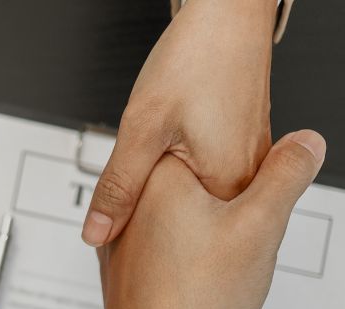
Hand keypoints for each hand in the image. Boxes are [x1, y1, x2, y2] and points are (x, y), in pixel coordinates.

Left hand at [80, 0, 278, 246]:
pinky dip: (184, 184)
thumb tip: (96, 231)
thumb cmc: (194, 57)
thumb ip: (119, 186)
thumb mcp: (142, 127)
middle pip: (194, 226)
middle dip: (159, 228)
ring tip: (148, 200)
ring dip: (171, 206)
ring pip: (200, 206)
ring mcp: (249, 165)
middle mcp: (247, 180)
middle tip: (132, 224)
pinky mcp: (242, 150)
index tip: (125, 250)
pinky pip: (208, 183)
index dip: (149, 248)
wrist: (227, 14)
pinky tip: (168, 173)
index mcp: (229, 184)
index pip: (186, 243)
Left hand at [88, 130, 325, 308]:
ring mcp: (121, 237)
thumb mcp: (260, 227)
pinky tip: (200, 283)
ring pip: (182, 218)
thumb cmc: (198, 301)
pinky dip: (188, 259)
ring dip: (208, 235)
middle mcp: (130, 201)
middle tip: (238, 246)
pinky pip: (166, 248)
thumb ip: (287, 176)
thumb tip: (310, 141)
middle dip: (228, 209)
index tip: (256, 202)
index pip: (212, 144)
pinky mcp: (122, 268)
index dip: (248, 171)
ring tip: (220, 267)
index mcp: (158, 174)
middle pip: (198, 184)